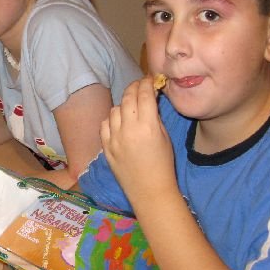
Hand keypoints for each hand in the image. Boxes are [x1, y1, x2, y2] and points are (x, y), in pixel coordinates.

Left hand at [100, 77, 174, 204]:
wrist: (149, 190)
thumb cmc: (163, 164)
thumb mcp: (165, 137)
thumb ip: (155, 117)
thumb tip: (149, 100)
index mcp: (148, 126)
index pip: (144, 95)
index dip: (147, 83)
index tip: (150, 79)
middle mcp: (128, 129)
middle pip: (128, 98)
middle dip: (134, 87)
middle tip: (139, 85)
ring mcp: (114, 138)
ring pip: (114, 109)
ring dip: (123, 104)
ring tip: (130, 107)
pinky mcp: (105, 147)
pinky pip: (104, 124)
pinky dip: (111, 119)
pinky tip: (118, 122)